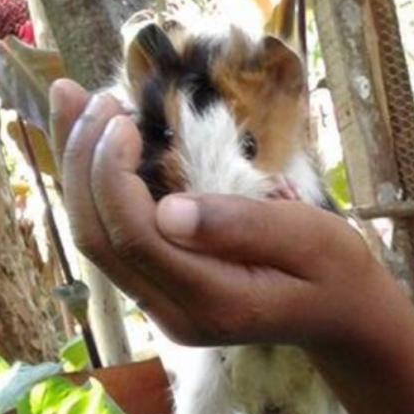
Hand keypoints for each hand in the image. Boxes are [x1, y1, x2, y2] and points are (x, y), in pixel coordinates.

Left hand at [49, 80, 371, 350]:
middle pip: (99, 240)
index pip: (136, 238)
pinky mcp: (158, 292)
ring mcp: (161, 308)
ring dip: (74, 168)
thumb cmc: (335, 270)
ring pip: (94, 239)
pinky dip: (90, 185)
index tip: (120, 116)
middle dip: (80, 163)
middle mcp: (174, 314)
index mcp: (214, 302)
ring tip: (70, 100)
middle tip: (87, 95)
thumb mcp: (311, 239)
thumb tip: (169, 210)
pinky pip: (110, 238)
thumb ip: (244, 226)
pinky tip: (86, 137)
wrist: (343, 317)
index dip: (111, 174)